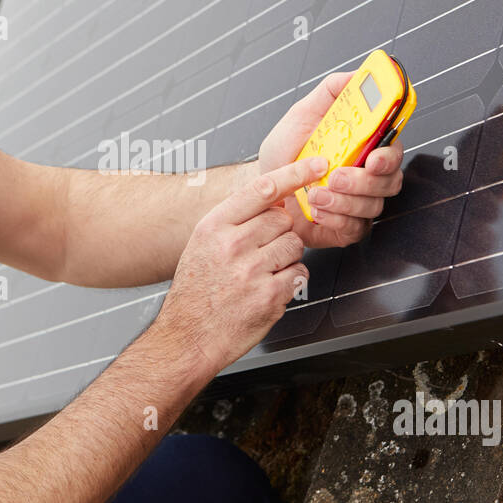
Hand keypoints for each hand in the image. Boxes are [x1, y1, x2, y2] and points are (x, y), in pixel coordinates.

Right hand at [154, 156, 327, 375]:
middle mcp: (232, 246)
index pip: (261, 189)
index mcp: (213, 227)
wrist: (187, 338)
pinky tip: (268, 291)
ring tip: (262, 275)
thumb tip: (273, 199)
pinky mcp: (269, 296)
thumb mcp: (202, 246)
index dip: (294, 173)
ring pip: (295, 246)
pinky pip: (299, 274)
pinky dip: (291, 282)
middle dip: (280, 234)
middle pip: (283, 220)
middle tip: (262, 253)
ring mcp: (251, 271)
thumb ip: (234, 221)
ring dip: (287, 259)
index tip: (315, 164)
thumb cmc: (196, 293)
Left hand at [257, 72, 404, 248]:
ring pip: (373, 206)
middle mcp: (367, 175)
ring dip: (344, 200)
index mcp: (364, 146)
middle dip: (363, 181)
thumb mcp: (303, 114)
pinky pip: (355, 228)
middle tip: (336, 176)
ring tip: (315, 193)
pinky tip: (317, 210)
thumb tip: (357, 74)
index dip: (389, 154)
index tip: (374, 156)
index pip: (393, 149)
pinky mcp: (348, 227)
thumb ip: (332, 91)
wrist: (264, 186)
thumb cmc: (286, 152)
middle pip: (390, 181)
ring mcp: (360, 202)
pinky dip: (336, 219)